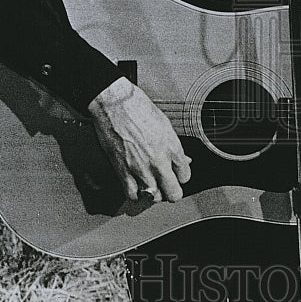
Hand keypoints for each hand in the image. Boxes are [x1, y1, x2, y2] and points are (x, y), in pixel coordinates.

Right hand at [88, 77, 191, 201]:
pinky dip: (136, 194)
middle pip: (173, 193)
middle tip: (168, 186)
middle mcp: (158, 160)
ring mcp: (140, 168)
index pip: (185, 175)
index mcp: (172, 147)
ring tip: (152, 187)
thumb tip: (182, 158)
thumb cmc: (138, 108)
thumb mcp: (165, 124)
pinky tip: (136, 187)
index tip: (177, 174)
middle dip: (172, 192)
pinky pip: (132, 194)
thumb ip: (174, 146)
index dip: (181, 176)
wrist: (115, 104)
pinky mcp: (122, 170)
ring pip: (154, 197)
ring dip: (154, 194)